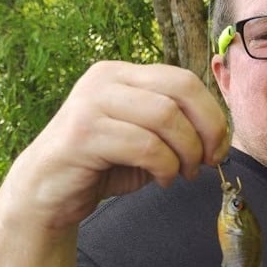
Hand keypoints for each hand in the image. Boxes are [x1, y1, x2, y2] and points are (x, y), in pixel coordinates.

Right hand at [10, 61, 229, 231]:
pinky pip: (145, 146)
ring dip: (185, 153)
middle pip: (180, 90)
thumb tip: (219, 138)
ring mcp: (92, 103)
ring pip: (165, 117)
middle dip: (206, 129)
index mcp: (123, 75)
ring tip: (181, 174)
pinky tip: (161, 180)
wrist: (48, 192)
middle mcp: (106, 79)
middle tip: (208, 161)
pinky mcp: (84, 134)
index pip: (184, 80)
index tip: (218, 149)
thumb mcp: (145, 140)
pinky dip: (164, 167)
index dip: (212, 115)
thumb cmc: (102, 166)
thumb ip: (175, 129)